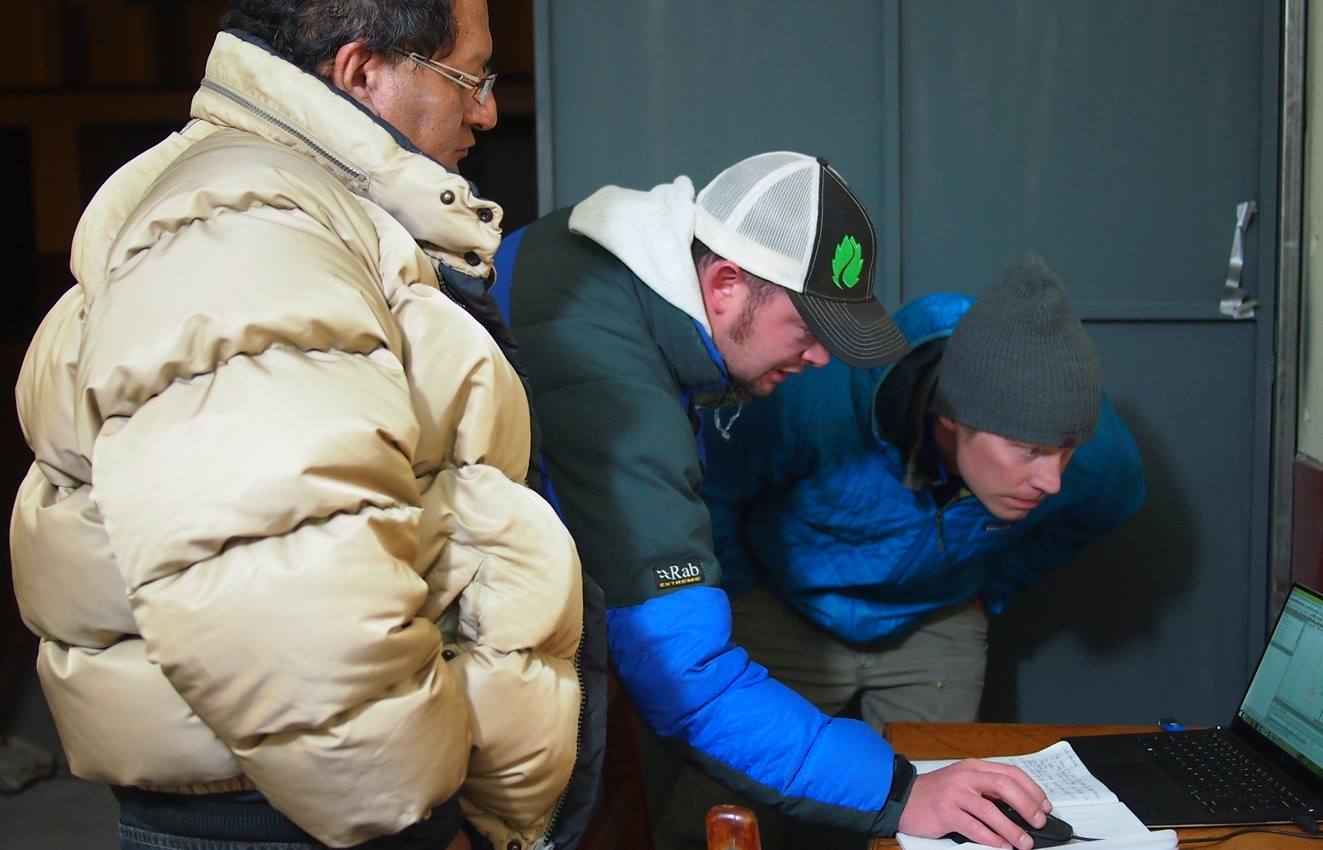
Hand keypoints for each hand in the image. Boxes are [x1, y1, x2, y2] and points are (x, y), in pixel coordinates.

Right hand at [896, 758, 1050, 849]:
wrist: (904, 798)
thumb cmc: (937, 794)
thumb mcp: (964, 783)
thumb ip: (987, 790)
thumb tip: (1021, 809)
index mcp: (974, 767)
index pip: (1010, 773)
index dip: (1032, 789)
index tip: (1044, 806)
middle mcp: (965, 776)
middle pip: (1004, 786)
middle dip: (1027, 806)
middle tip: (1038, 822)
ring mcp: (954, 793)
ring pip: (990, 810)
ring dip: (1011, 828)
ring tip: (1024, 842)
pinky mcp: (945, 812)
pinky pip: (973, 827)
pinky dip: (991, 838)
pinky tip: (1001, 845)